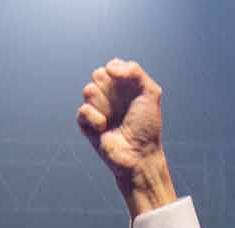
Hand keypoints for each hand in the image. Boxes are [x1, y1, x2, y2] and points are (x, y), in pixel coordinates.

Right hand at [78, 60, 174, 212]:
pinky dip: (96, 118)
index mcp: (123, 86)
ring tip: (115, 119)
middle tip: (123, 105)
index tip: (130, 86)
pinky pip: (83, 110)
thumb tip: (110, 68)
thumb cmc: (147, 126)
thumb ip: (135, 70)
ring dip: (105, 104)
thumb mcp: (150, 92)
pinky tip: (105, 128)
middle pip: (97, 75)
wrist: (139, 154)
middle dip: (111, 88)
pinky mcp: (86, 123)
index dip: (118, 73)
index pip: (111, 66)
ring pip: (89, 90)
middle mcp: (109, 95)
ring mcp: (97, 108)